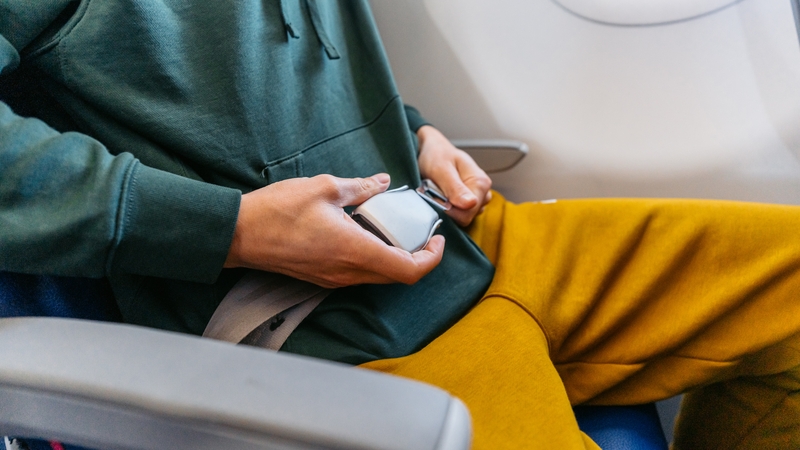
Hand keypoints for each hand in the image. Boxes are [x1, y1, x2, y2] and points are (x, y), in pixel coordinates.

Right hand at [224, 173, 444, 287]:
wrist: (238, 234)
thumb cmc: (277, 212)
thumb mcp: (325, 188)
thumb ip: (361, 187)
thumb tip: (382, 182)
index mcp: (355, 251)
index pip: (409, 270)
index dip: (432, 258)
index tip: (437, 239)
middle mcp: (348, 272)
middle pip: (397, 276)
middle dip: (416, 255)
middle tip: (418, 231)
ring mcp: (334, 279)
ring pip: (378, 275)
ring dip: (393, 256)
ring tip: (392, 227)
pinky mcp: (322, 277)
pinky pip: (359, 273)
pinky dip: (372, 256)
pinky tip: (364, 231)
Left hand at [417, 126, 491, 225]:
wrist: (433, 150)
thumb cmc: (438, 155)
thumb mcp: (442, 168)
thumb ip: (455, 187)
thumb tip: (471, 204)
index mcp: (481, 183)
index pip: (468, 213)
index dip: (448, 209)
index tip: (434, 196)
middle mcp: (483, 193)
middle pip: (466, 216)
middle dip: (447, 207)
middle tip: (434, 190)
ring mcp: (477, 199)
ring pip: (461, 216)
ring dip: (446, 207)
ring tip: (438, 189)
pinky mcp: (469, 204)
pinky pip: (458, 214)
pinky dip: (447, 207)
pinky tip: (441, 194)